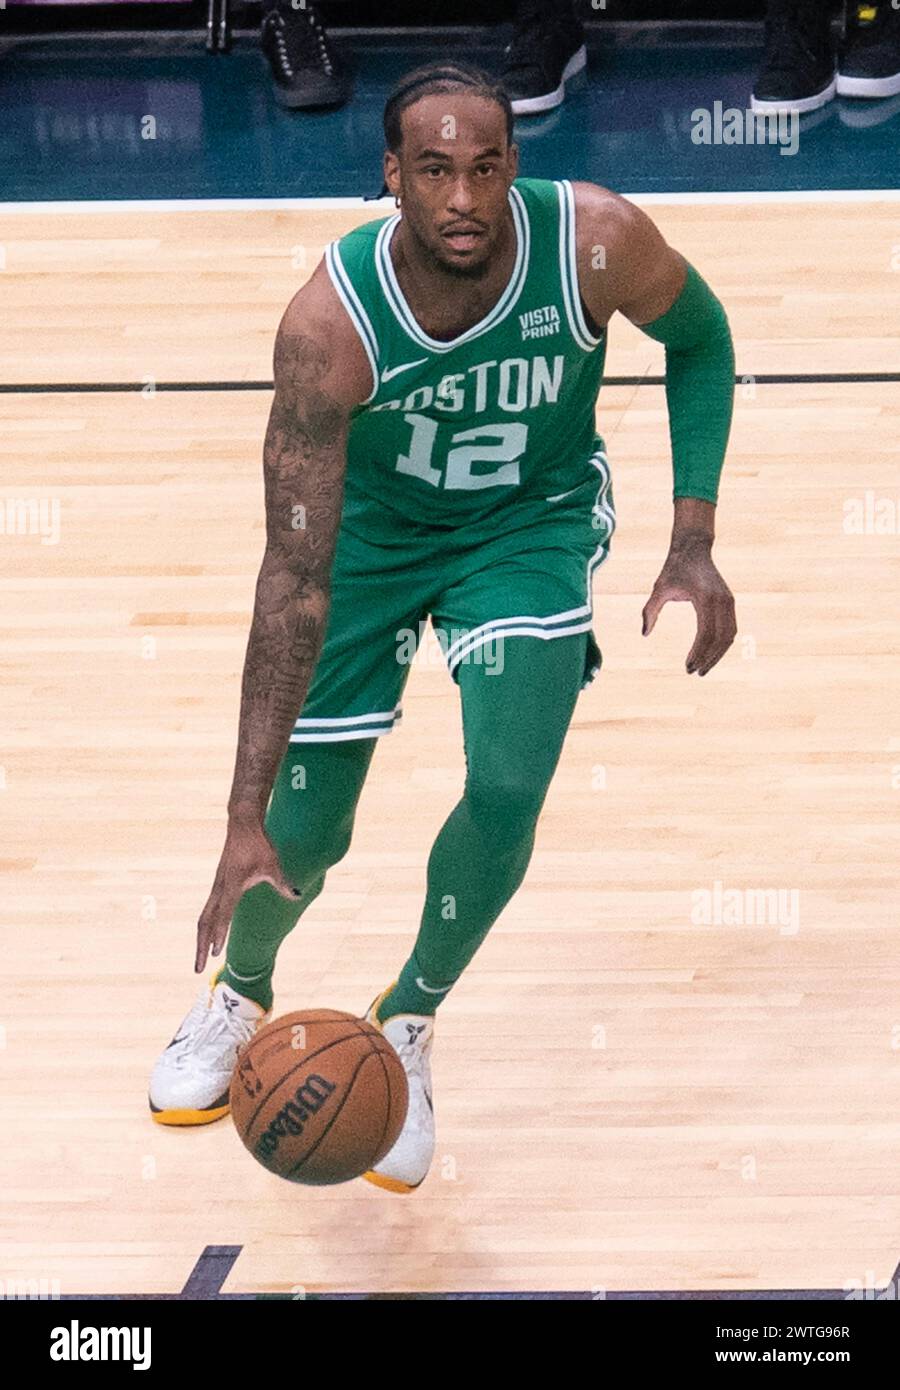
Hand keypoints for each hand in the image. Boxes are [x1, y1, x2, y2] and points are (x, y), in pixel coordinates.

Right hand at [195, 820, 299, 973]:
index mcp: (231, 886)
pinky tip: (208, 935)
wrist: (242, 823)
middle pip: (204, 923)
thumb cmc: (258, 844)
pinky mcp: (218, 884)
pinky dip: (205, 926)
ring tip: (201, 957)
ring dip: (201, 938)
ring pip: (203, 917)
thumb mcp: (273, 864)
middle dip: (200, 947)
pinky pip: (208, 910)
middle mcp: (219, 889)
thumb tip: (295, 895)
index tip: (216, 954)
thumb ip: (281, 882)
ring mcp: (217, 887)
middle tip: (198, 969)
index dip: (220, 935)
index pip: (223, 916)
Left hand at [642, 532, 736, 675]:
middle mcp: (721, 601)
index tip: (688, 666)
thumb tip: (645, 634)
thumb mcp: (659, 588)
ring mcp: (728, 601)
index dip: (698, 653)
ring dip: (718, 654)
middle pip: (720, 639)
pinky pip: (730, 628)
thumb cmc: (674, 568)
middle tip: (695, 672)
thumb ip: (650, 611)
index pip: (705, 634)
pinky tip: (711, 654)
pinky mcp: (730, 602)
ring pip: (729, 635)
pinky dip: (722, 644)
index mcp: (705, 598)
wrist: (694, 548)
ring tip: (703, 668)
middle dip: (708, 659)